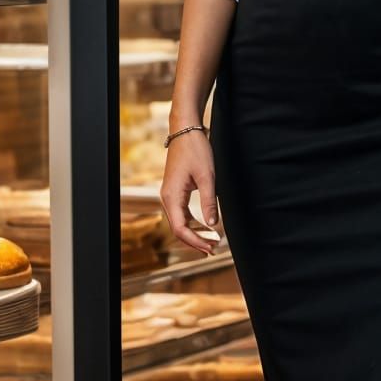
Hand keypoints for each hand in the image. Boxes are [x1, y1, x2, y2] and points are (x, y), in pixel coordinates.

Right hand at [159, 128, 218, 257]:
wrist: (186, 131)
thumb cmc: (195, 150)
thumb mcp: (207, 176)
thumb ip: (209, 202)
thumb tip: (212, 226)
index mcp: (171, 196)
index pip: (180, 228)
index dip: (195, 241)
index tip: (211, 247)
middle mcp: (167, 198)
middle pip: (178, 228)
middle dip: (195, 241)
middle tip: (213, 249)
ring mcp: (170, 195)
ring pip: (180, 222)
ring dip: (194, 233)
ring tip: (210, 243)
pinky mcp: (175, 191)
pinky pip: (181, 213)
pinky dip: (192, 223)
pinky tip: (204, 228)